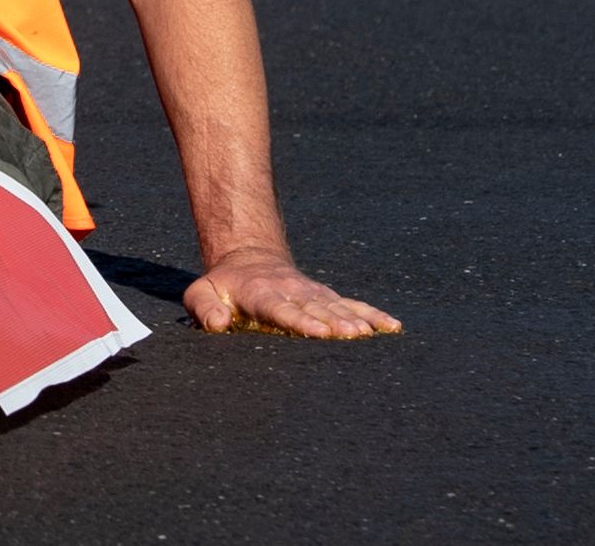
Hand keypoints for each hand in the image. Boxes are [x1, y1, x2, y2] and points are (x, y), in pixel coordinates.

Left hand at [186, 255, 401, 339]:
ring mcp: (313, 294)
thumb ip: (203, 308)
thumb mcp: (202, 293)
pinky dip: (372, 314)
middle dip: (336, 323)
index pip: (283, 310)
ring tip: (373, 333)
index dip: (302, 321)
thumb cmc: (224, 287)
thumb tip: (216, 324)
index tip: (320, 332)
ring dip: (356, 320)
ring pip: (337, 307)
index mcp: (262, 295)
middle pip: (316, 310)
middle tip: (355, 335)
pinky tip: (392, 326)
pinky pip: (352, 304)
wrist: (249, 259)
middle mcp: (292, 292)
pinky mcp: (327, 297)